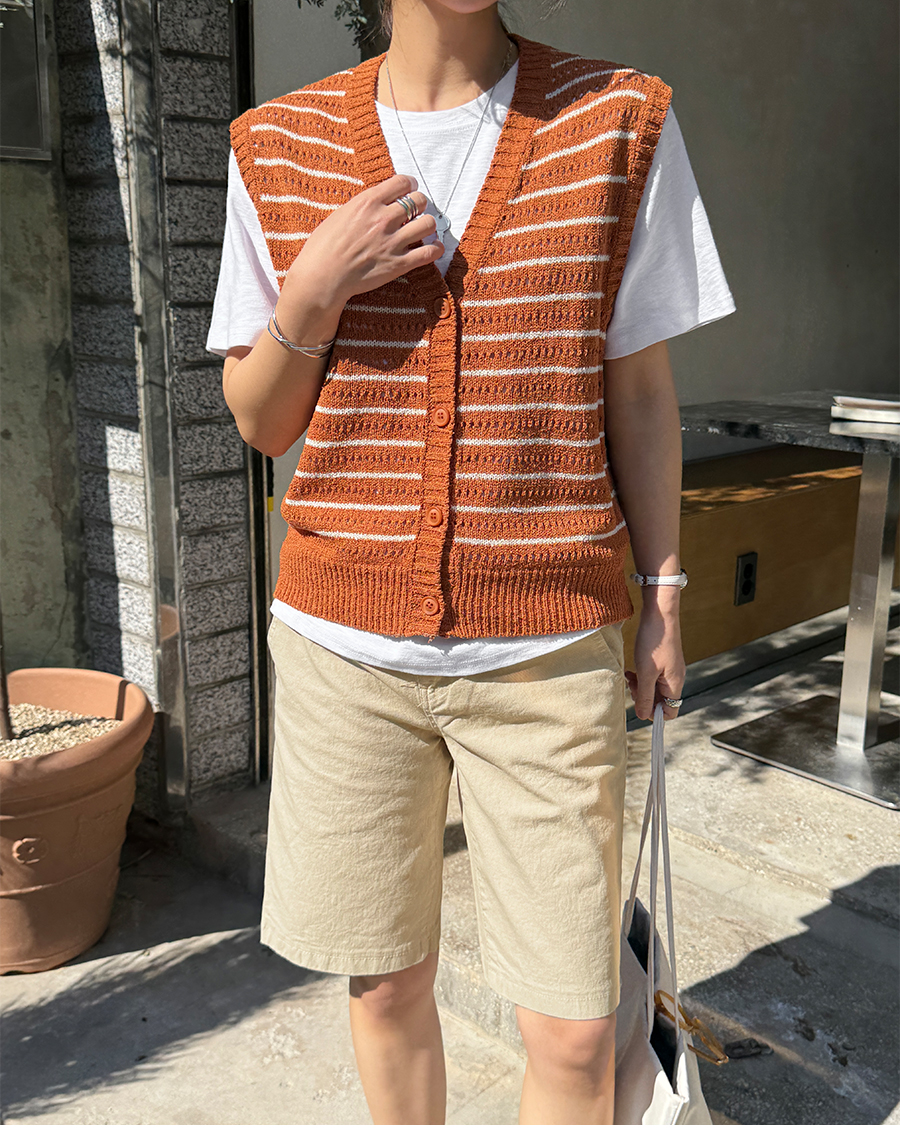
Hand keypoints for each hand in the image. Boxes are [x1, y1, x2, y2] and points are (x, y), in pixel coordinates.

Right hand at [280, 174, 442, 317]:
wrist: (321, 277)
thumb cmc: (322, 248)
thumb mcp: (340, 215)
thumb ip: (362, 207)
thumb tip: (377, 203)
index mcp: (368, 202)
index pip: (402, 182)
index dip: (410, 185)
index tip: (409, 190)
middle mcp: (384, 218)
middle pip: (419, 200)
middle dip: (419, 204)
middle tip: (415, 211)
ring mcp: (393, 242)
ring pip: (428, 223)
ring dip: (427, 224)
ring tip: (422, 229)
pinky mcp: (399, 264)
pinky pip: (429, 252)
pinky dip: (435, 248)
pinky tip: (433, 247)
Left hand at [624, 599, 685, 720]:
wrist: (659, 613)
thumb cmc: (654, 641)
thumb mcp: (646, 672)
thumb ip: (645, 696)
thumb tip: (644, 716)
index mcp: (674, 684)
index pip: (670, 711)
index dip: (654, 713)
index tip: (639, 703)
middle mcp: (675, 678)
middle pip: (660, 701)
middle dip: (644, 698)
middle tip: (631, 685)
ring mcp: (670, 669)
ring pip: (654, 688)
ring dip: (640, 686)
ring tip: (630, 677)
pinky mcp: (663, 660)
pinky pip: (652, 677)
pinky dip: (642, 676)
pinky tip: (632, 670)